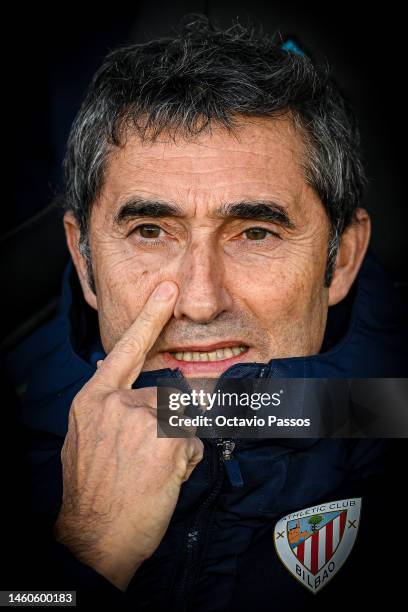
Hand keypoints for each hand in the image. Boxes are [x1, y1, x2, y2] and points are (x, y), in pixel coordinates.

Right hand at [53, 281, 203, 590]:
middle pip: (165, 397)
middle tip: (141, 461)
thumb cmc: (92, 491)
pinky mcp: (167, 440)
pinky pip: (192, 442)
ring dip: (175, 445)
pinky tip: (163, 480)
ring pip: (181, 421)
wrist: (92, 538)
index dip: (149, 317)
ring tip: (149, 473)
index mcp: (94, 400)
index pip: (125, 349)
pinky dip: (185, 462)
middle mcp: (117, 403)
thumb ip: (110, 408)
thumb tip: (126, 387)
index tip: (167, 289)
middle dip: (164, 426)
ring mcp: (141, 419)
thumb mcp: (86, 439)